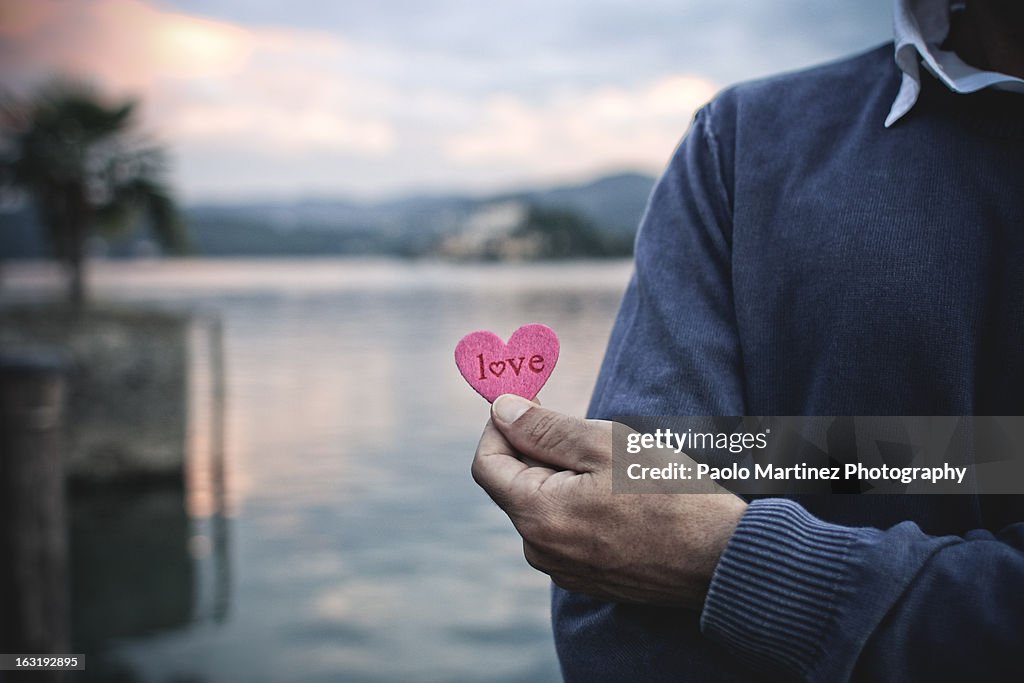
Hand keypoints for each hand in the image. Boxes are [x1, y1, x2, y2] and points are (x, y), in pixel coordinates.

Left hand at [472, 394, 746, 608]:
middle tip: (581, 429)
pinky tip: (620, 496)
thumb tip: (501, 409)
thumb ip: (545, 429)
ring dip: (561, 479)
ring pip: (543, 508)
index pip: (487, 464)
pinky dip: (579, 506)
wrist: (724, 558)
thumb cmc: (669, 494)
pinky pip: (566, 532)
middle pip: (515, 486)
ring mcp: (565, 570)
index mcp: (537, 516)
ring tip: (611, 466)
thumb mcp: (605, 445)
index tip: (525, 401)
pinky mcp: (590, 578)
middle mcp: (541, 550)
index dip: (499, 426)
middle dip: (536, 451)